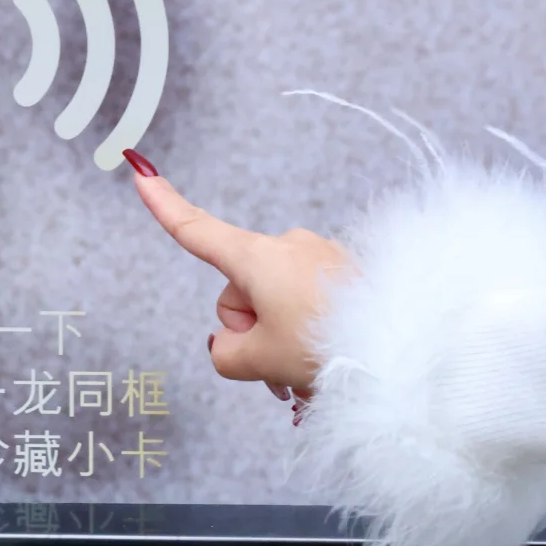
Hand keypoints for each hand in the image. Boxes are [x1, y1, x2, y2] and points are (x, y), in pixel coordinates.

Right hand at [123, 151, 352, 397]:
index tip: (141, 173)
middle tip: (279, 367)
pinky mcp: (347, 272)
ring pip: (276, 303)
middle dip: (251, 332)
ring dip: (283, 339)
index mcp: (257, 259)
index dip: (164, 206)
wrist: (404, 350)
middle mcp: (287, 247)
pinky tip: (328, 362)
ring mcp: (319, 257)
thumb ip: (226, 355)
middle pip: (240, 293)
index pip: (198, 231)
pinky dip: (309, 333)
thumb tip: (230, 347)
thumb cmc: (328, 346)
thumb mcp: (260, 360)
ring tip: (310, 373)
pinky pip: (308, 302)